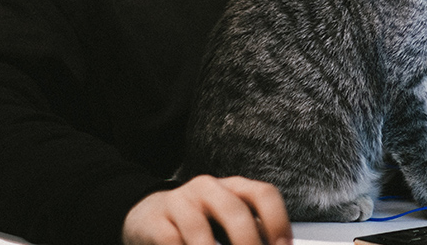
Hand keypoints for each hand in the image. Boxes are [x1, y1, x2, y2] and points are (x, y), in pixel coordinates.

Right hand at [122, 175, 291, 244]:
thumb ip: (252, 230)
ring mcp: (179, 203)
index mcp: (234, 187)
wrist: (149, 214)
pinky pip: (171, 241)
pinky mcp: (154, 221)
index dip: (277, 222)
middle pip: (234, 210)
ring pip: (198, 229)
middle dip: (247, 242)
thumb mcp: (229, 220)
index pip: (263, 194)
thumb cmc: (201, 221)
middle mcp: (208, 188)